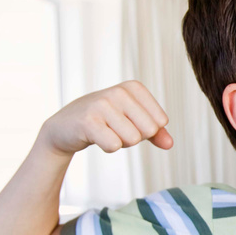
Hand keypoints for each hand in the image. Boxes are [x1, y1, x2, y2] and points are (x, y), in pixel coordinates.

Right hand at [38, 81, 172, 156]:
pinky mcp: (88, 121)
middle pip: (149, 130)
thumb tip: (170, 144)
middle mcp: (119, 92)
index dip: (146, 130)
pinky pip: (114, 145)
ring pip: (133, 139)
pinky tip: (95, 137)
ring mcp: (102, 104)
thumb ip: (156, 132)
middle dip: (134, 137)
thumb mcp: (134, 122)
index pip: (161, 121)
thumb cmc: (104, 123)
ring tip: (105, 132)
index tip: (127, 122)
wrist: (65, 127)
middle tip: (114, 129)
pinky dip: (107, 147)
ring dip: (120, 142)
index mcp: (134, 88)